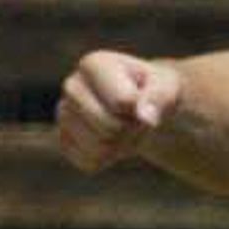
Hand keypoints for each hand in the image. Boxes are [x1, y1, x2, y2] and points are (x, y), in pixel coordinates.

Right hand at [54, 50, 182, 174]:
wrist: (138, 104)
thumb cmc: (152, 90)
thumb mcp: (166, 86)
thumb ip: (159, 96)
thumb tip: (147, 117)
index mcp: (93, 64)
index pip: (123, 102)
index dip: (141, 109)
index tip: (142, 99)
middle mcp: (72, 86)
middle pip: (110, 128)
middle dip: (131, 129)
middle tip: (135, 118)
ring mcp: (63, 114)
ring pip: (100, 148)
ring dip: (122, 145)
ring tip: (124, 127)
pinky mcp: (62, 140)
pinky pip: (90, 163)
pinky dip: (108, 159)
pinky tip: (110, 139)